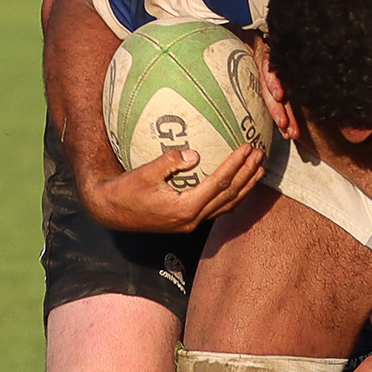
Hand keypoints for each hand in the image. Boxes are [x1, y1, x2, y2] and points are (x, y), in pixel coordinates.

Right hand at [78, 135, 264, 236]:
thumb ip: (169, 163)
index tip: (247, 147)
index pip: (219, 183)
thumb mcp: (144, 173)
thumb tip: (194, 154)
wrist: (111, 212)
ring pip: (227, 206)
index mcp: (185, 208)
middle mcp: (192, 220)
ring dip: (245, 187)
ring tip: (259, 170)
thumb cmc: (125, 190)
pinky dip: (232, 197)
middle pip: (229, 196)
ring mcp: (191, 224)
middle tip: (261, 155)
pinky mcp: (187, 222)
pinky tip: (239, 186)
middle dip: (247, 175)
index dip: (236, 165)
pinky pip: (217, 210)